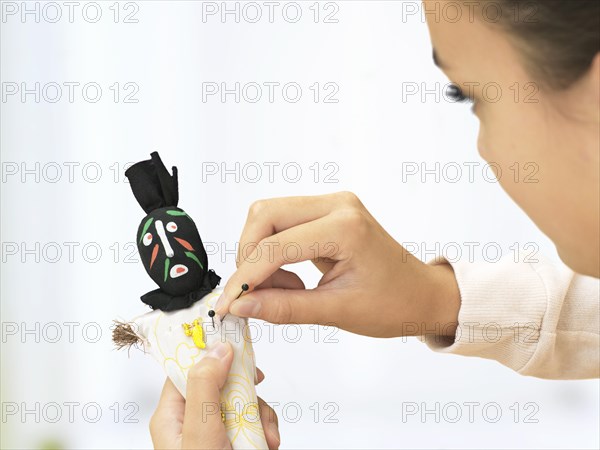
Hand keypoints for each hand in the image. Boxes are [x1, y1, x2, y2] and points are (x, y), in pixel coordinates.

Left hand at [150, 341, 279, 448]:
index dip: (211, 352)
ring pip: (241, 401)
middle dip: (245, 390)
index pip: (188, 368)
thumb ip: (206, 388)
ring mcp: (212, 433)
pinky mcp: (231, 440)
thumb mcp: (201, 433)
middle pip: (222, 382)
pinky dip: (263, 428)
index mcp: (171, 416)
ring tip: (263, 435)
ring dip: (258, 414)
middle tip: (254, 400)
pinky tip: (266, 440)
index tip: (233, 340)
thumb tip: (217, 349)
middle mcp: (190, 423)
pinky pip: (252, 420)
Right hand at [215, 191, 459, 337]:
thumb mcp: (337, 311)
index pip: (276, 246)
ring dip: (260, 253)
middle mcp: (337, 204)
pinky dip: (274, 251)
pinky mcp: (327, 211)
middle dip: (248, 256)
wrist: (422, 294)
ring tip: (280, 289)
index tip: (227, 305)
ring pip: (269, 215)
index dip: (246, 277)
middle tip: (250, 294)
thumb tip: (240, 306)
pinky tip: (290, 280)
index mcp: (345, 227)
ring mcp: (332, 204)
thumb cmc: (393, 303)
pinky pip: (283, 223)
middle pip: (265, 215)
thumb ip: (284, 308)